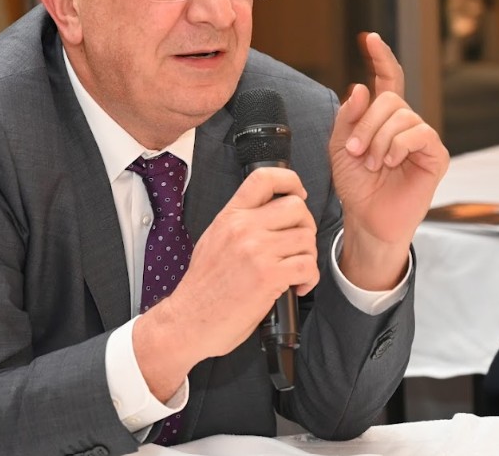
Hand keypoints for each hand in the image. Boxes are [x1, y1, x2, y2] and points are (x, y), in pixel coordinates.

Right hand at [133, 167, 317, 399]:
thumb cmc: (203, 287)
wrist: (189, 320)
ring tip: (295, 271)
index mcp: (230, 216)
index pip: (264, 178)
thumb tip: (271, 215)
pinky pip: (308, 266)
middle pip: (297, 207)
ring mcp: (256, 250)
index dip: (290, 181)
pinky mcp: (268, 276)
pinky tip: (296, 287)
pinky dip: (309, 279)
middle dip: (306, 227)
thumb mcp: (214, 239)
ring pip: (307, 238)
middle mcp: (243, 227)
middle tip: (298, 246)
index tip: (298, 195)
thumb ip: (240, 223)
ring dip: (308, 257)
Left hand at [329, 32, 448, 289]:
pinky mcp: (435, 155)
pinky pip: (420, 134)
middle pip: (389, 100)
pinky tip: (391, 162)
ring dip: (379, 140)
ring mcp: (421, 138)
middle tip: (356, 151)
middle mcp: (404, 123)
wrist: (367, 218)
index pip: (387, 79)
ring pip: (402, 116)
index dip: (380, 57)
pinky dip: (399, 146)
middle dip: (366, 123)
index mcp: (381, 118)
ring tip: (372, 162)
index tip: (369, 38)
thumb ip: (347, 117)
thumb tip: (360, 86)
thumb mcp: (339, 147)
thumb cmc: (355, 185)